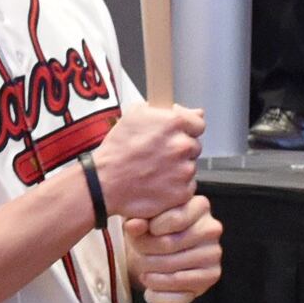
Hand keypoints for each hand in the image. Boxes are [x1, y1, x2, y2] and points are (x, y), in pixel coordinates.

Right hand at [90, 101, 202, 224]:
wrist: (105, 181)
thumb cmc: (117, 149)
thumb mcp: (135, 115)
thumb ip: (166, 110)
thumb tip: (194, 112)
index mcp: (174, 123)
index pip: (198, 123)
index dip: (188, 128)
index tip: (177, 134)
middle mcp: (182, 145)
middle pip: (194, 146)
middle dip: (180, 149)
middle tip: (159, 155)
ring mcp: (184, 170)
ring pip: (190, 166)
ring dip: (178, 168)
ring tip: (155, 170)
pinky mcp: (182, 192)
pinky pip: (187, 187)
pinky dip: (175, 186)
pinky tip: (157, 183)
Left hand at [124, 195, 223, 301]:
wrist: (166, 249)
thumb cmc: (155, 229)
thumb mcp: (144, 220)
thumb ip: (138, 220)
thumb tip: (133, 226)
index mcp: (199, 205)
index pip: (174, 219)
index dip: (151, 229)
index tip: (141, 233)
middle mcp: (212, 228)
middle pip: (170, 245)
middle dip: (146, 254)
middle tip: (137, 256)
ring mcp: (214, 254)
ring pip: (174, 272)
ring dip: (151, 277)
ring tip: (142, 273)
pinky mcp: (212, 276)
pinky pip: (182, 293)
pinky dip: (160, 295)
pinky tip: (149, 291)